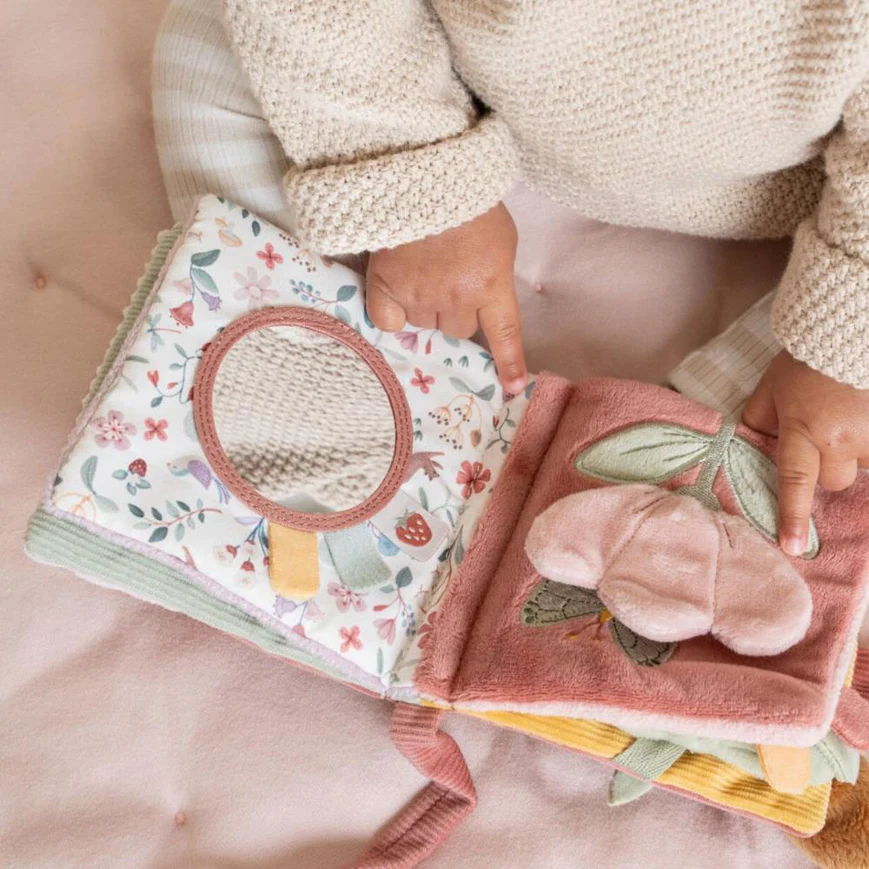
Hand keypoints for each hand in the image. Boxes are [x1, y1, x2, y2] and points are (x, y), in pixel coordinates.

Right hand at [366, 202, 527, 392]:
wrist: (423, 174)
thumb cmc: (468, 202)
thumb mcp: (500, 238)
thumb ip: (494, 275)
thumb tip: (485, 304)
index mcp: (491, 283)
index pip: (504, 335)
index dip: (509, 364)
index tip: (513, 389)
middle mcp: (456, 297)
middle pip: (457, 330)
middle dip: (455, 312)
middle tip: (448, 281)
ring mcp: (419, 295)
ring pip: (424, 325)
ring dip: (425, 308)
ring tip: (422, 273)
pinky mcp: (386, 288)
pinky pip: (389, 322)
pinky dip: (392, 313)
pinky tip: (395, 291)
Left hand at [743, 350, 868, 555]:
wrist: (847, 333)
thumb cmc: (803, 364)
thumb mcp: (769, 392)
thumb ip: (758, 424)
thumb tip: (753, 450)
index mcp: (803, 429)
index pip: (795, 480)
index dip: (793, 516)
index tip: (793, 547)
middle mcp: (841, 437)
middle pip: (831, 480)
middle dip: (824, 465)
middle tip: (821, 434)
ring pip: (858, 468)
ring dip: (851, 453)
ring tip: (845, 420)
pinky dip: (867, 449)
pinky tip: (857, 422)